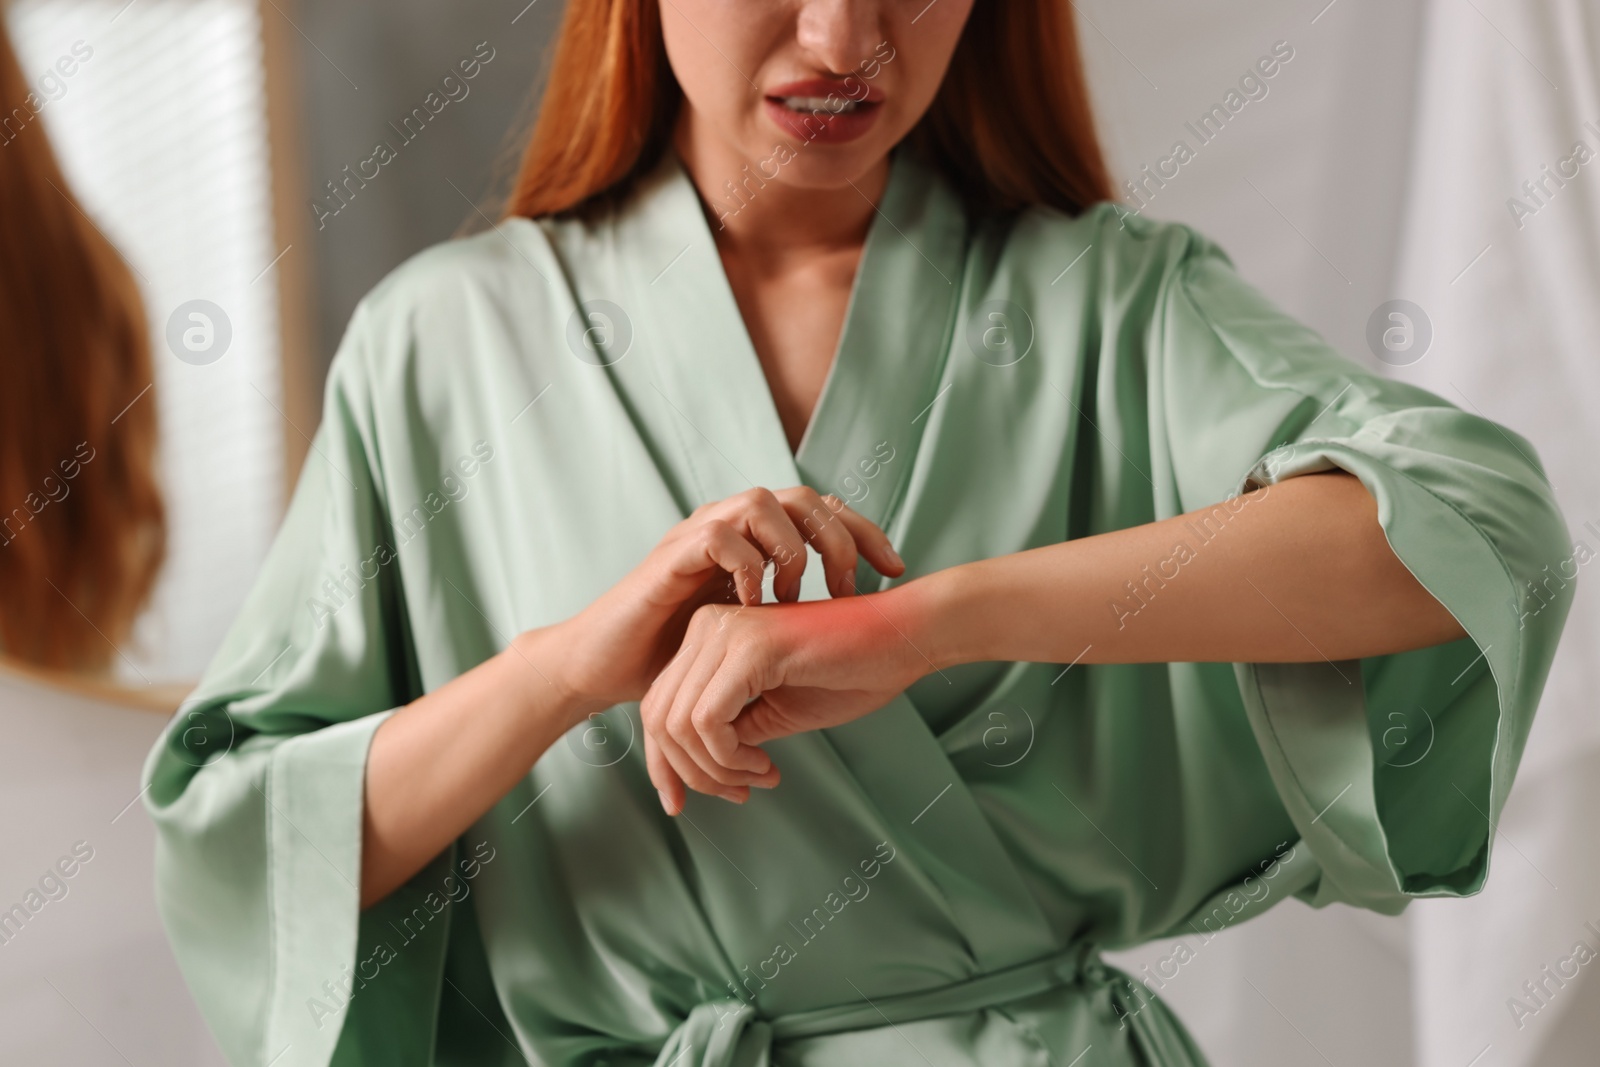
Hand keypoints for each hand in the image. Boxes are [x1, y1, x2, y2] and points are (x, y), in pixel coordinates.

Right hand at [550, 488, 904, 776]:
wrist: (605, 666)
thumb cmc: (674, 655)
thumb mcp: (749, 635)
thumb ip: (791, 621)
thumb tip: (855, 630)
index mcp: (753, 542)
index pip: (820, 513)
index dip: (864, 533)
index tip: (898, 570)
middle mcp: (728, 527)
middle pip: (801, 496)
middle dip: (838, 537)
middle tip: (854, 586)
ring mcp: (697, 535)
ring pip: (762, 502)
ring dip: (791, 547)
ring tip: (798, 595)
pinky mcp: (670, 555)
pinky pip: (719, 534)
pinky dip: (746, 564)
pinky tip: (756, 605)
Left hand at [640, 592, 929, 813]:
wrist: (904, 638)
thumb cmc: (851, 670)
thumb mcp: (775, 711)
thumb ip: (731, 732)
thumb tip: (697, 767)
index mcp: (709, 635)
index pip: (659, 706)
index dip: (665, 763)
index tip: (682, 802)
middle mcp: (708, 626)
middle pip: (658, 717)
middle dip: (690, 773)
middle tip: (736, 792)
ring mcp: (725, 632)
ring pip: (678, 724)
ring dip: (715, 769)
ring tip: (757, 775)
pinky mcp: (750, 648)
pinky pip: (708, 722)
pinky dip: (730, 757)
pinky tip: (763, 763)